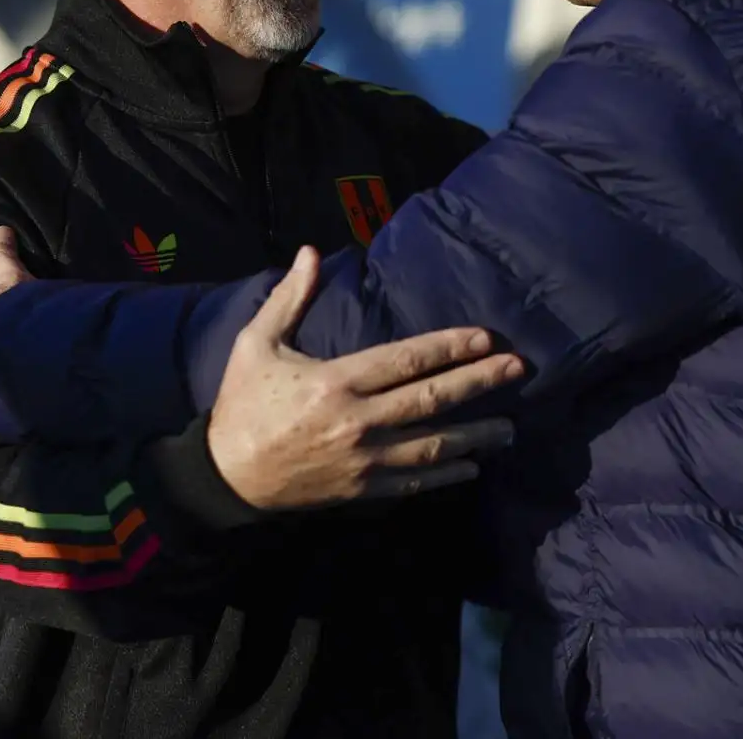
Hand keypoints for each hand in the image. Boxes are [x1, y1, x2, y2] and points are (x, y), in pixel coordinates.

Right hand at [208, 246, 522, 508]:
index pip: (406, 360)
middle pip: (431, 400)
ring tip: (511, 427)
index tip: (484, 338)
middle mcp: (358, 421)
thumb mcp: (256, 344)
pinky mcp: (362, 491)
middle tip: (517, 370)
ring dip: (476, 435)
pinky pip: (414, 482)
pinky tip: (473, 467)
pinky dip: (446, 476)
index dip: (449, 347)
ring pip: (432, 446)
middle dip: (478, 383)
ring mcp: (364, 460)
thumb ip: (289, 298)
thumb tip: (310, 251)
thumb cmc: (244, 403)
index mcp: (336, 381)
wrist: (225, 475)